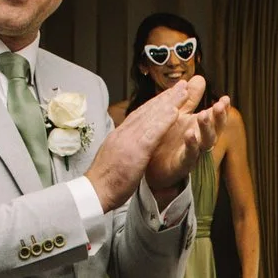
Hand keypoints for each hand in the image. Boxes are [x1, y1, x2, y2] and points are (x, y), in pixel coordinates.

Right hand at [84, 74, 197, 208]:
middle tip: (181, 85)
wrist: (94, 192)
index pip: (139, 114)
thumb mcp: (114, 158)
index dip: (155, 103)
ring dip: (169, 102)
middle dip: (165, 96)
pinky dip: (164, 120)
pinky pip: (153, 133)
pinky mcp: (135, 151)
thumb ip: (123, 146)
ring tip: (183, 91)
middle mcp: (124, 133)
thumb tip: (129, 142)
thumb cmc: (104, 180)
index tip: (167, 95)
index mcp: (119, 135)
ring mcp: (129, 140)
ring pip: (151, 116)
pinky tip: (175, 112)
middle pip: (147, 110)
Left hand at [147, 91, 224, 200]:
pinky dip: (191, 145)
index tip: (226, 98)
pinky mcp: (181, 165)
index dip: (222, 109)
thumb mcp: (179, 114)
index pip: (215, 117)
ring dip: (206, 128)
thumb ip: (190, 98)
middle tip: (219, 105)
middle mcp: (199, 140)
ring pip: (205, 142)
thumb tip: (200, 77)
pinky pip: (189, 156)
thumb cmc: (167, 139)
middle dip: (218, 118)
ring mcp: (192, 153)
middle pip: (215, 129)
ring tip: (204, 115)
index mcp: (199, 127)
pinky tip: (190, 134)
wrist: (149, 165)